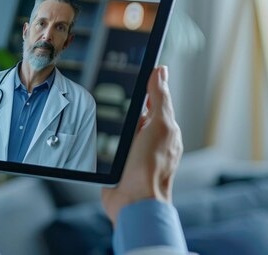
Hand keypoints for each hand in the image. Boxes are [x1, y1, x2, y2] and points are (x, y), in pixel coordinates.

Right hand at [101, 66, 182, 224]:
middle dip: (131, 101)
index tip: (140, 66)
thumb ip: (159, 99)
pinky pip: (113, 143)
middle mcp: (151, 140)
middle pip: (140, 112)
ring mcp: (135, 152)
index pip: (158, 100)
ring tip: (108, 105)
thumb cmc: (150, 168)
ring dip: (118, 120)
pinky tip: (101, 132)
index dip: (149, 84)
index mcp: (165, 130)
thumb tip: (161, 71)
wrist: (132, 201)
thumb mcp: (159, 125)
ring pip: (125, 127)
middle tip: (120, 82)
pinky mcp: (120, 162)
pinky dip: (108, 137)